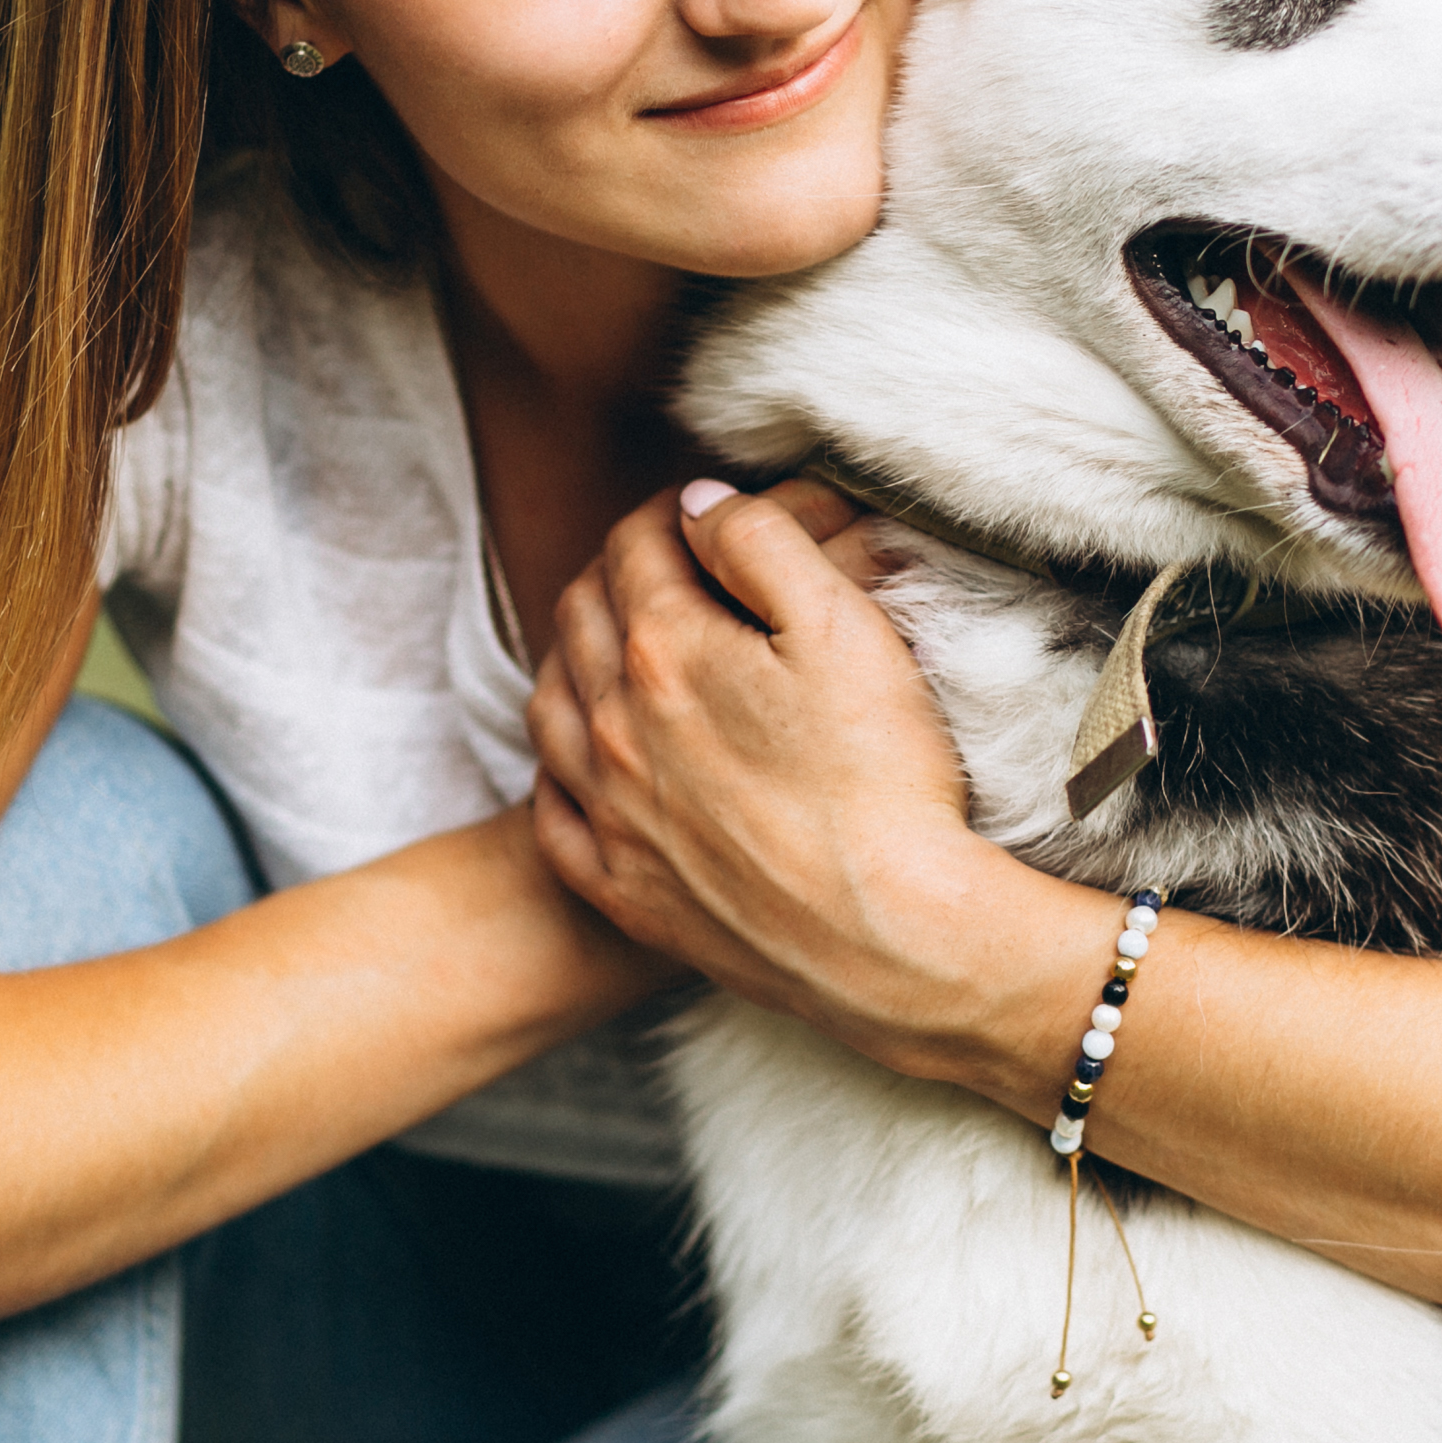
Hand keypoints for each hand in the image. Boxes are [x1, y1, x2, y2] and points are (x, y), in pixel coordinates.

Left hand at [527, 477, 1015, 1073]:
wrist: (890, 936)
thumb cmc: (881, 777)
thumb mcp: (842, 623)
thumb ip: (762, 543)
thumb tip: (699, 506)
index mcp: (665, 651)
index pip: (636, 546)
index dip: (671, 515)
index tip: (703, 515)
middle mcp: (615, 728)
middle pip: (582, 615)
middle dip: (616, 572)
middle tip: (661, 564)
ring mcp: (612, 814)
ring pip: (551, 707)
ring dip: (573, 658)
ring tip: (612, 646)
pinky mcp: (624, 890)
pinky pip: (553, 815)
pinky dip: (559, 769)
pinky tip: (587, 761)